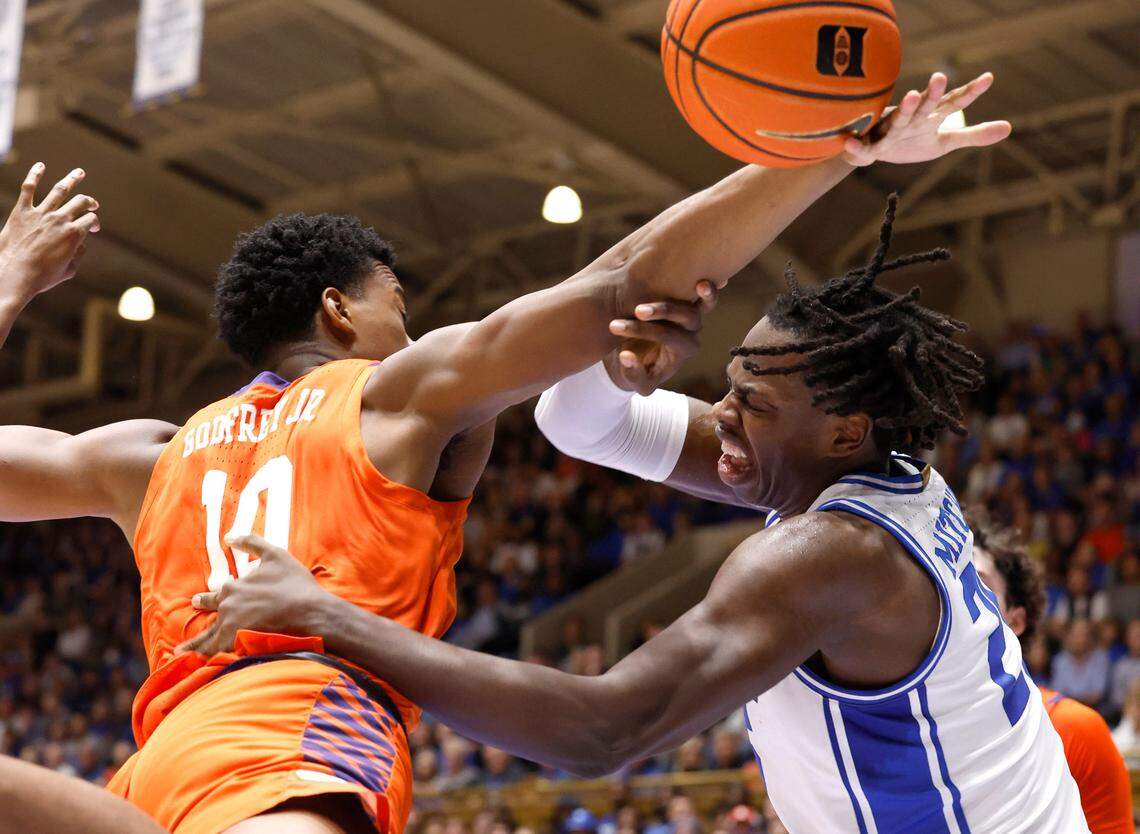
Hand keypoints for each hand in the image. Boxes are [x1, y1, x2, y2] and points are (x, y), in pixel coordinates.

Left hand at [0, 164, 99, 300]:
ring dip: (72, 179)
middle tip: (92, 204)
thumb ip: (78, 255)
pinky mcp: (22, 212)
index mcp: (74, 234)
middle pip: (81, 202)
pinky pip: (28, 188)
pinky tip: (40, 165)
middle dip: (90, 202)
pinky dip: (34, 175)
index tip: (92, 229)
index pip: (90, 220)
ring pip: (60, 190)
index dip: (94, 223)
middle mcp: (59, 220)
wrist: (13, 275)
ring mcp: (40, 213)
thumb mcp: (68, 270)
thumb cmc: (41, 277)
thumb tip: (81, 244)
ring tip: (79, 172)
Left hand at [178, 534, 330, 655]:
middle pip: (210, 617)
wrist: (309, 612)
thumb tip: (229, 537)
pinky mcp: (239, 646)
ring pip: (209, 638)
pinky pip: (218, 654)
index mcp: (233, 588)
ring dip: (195, 645)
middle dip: (198, 622)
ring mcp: (232, 629)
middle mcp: (228, 609)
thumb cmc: (294, 583)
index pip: (217, 593)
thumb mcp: (275, 555)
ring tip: (182, 652)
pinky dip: (207, 658)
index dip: (207, 597)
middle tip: (188, 626)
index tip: (197, 600)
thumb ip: (251, 543)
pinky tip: (200, 664)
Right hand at [604, 279, 716, 394]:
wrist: (643, 356)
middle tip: (637, 311)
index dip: (641, 331)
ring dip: (676, 297)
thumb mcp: (636, 380)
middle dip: (661, 313)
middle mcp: (692, 333)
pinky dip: (709, 291)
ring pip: (696, 305)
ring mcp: (694, 317)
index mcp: (684, 351)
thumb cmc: (641, 370)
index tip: (614, 326)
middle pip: (686, 318)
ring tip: (662, 289)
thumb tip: (626, 356)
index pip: (666, 337)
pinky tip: (703, 281)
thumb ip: (632, 373)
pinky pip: (705, 298)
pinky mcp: (690, 302)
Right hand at [842, 72, 1010, 166]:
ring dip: (905, 108)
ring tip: (911, 96)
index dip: (970, 92)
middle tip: (941, 76)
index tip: (988, 79)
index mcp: (931, 117)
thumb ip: (973, 134)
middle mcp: (913, 119)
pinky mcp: (873, 148)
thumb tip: (1009, 128)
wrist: (876, 150)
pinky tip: (850, 143)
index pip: (954, 102)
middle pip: (926, 105)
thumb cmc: (913, 142)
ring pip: (899, 120)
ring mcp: (892, 132)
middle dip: (933, 92)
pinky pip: (864, 150)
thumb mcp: (945, 141)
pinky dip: (856, 147)